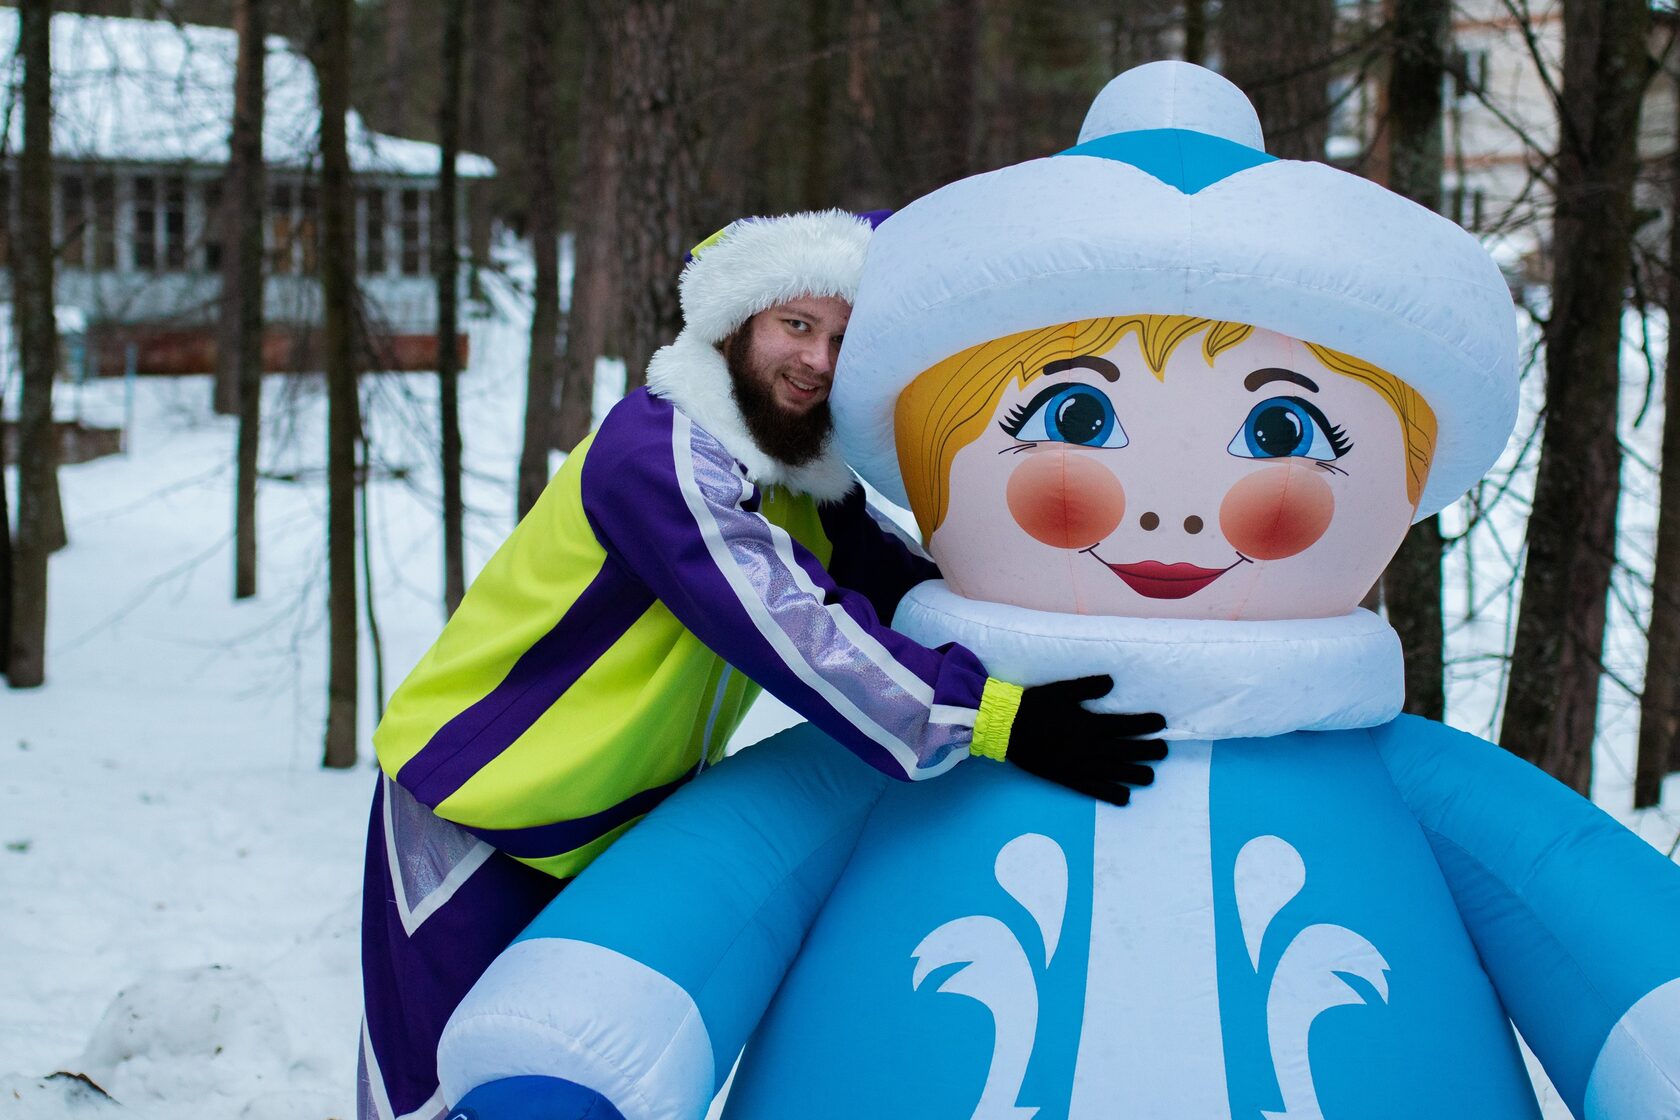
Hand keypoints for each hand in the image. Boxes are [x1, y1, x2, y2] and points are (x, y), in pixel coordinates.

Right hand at [1004, 675, 1166, 805]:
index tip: (1161, 723)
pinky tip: (1126, 797)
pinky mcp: (1069, 778)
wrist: (1006, 729)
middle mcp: (1089, 747)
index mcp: (1089, 723)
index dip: (1147, 724)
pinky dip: (1112, 794)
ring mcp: (1080, 765)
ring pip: (1117, 772)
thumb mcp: (1061, 690)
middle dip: (1149, 750)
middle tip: (1163, 750)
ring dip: (1137, 774)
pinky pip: (1095, 789)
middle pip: (1128, 750)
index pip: (1126, 725)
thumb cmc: (1034, 706)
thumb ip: (1087, 686)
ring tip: (1150, 774)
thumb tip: (1112, 681)